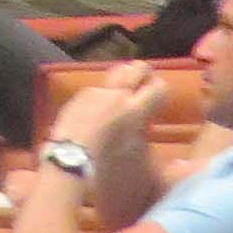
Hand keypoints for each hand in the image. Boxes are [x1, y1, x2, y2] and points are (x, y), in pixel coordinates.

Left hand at [51, 64, 173, 154]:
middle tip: (145, 83)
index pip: (159, 87)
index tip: (159, 98)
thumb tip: (155, 138)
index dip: (162, 90)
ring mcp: (96, 93)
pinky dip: (101, 95)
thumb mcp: (140, 159)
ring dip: (122, 80)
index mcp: (136, 110)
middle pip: (138, 68)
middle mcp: (117, 95)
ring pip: (115, 73)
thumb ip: (147, 138)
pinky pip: (95, 89)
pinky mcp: (78, 96)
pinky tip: (97, 109)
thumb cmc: (108, 165)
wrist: (70, 157)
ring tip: (122, 93)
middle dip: (144, 73)